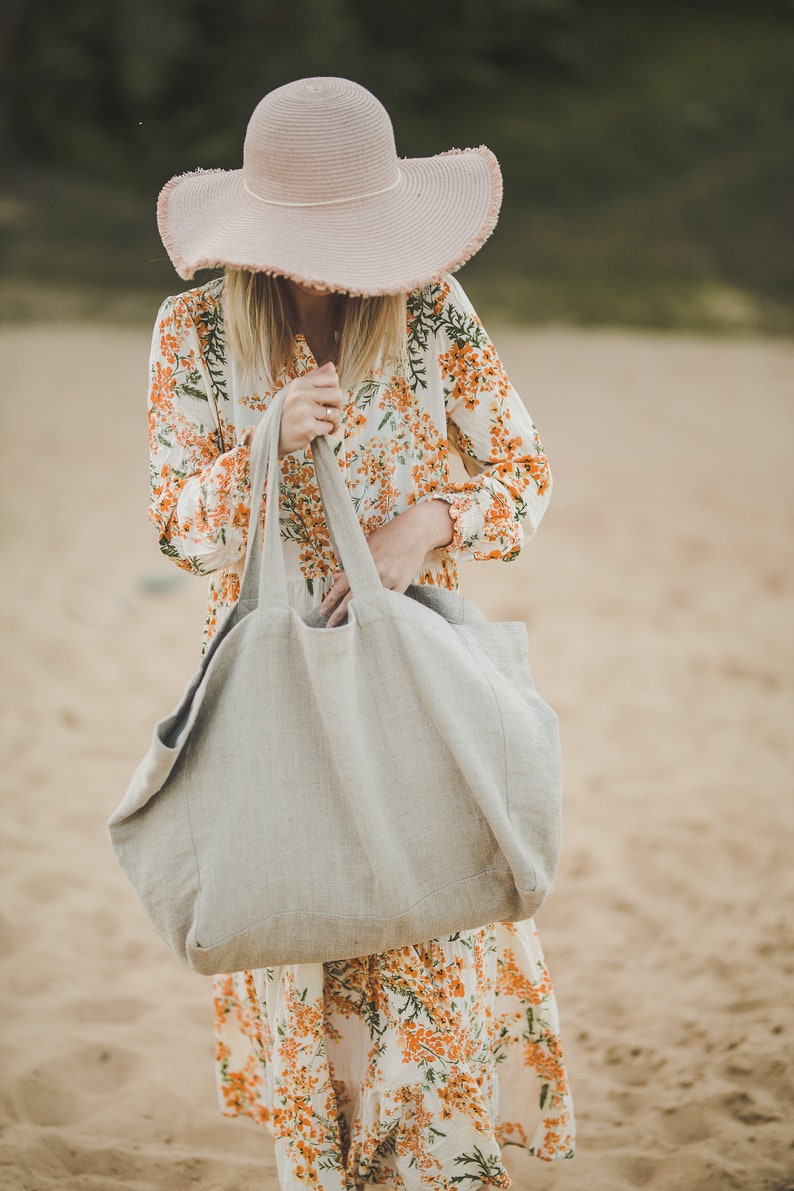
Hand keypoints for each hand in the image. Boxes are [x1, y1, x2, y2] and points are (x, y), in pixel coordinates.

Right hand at [279, 362, 343, 456]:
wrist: (271, 436)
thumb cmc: (287, 413)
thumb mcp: (296, 391)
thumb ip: (314, 378)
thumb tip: (332, 366)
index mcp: (300, 383)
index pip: (332, 377)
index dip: (335, 389)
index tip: (329, 399)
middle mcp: (301, 394)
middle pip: (337, 394)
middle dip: (337, 406)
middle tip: (330, 413)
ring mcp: (304, 411)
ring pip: (335, 413)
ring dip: (333, 421)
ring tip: (324, 424)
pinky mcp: (308, 427)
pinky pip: (329, 427)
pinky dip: (326, 431)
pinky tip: (317, 431)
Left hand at [320, 500, 453, 626]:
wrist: (415, 531)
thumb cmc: (389, 536)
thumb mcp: (366, 546)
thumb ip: (352, 562)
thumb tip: (337, 576)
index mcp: (361, 562)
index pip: (341, 587)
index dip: (331, 600)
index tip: (323, 611)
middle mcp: (374, 573)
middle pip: (352, 599)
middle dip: (340, 614)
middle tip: (330, 626)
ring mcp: (390, 579)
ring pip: (370, 603)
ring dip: (359, 615)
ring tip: (350, 626)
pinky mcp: (403, 583)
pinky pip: (390, 601)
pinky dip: (380, 608)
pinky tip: (373, 618)